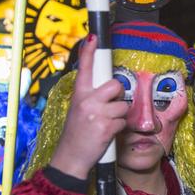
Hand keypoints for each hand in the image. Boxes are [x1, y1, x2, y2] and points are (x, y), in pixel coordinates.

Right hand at [50, 34, 128, 179]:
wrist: (71, 157)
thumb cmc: (76, 134)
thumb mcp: (78, 110)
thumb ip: (90, 97)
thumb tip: (108, 89)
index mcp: (79, 94)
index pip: (85, 68)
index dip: (90, 51)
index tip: (94, 37)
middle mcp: (87, 101)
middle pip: (115, 85)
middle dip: (117, 96)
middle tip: (109, 107)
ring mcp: (97, 113)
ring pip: (123, 106)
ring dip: (119, 116)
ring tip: (105, 124)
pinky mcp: (107, 126)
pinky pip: (123, 122)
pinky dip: (119, 129)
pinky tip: (107, 134)